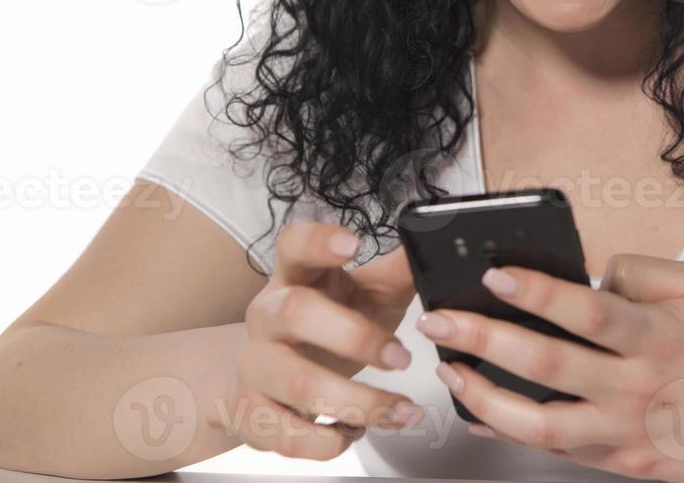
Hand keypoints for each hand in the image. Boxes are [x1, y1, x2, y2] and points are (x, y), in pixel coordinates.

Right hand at [232, 220, 422, 458]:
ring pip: (298, 384)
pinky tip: (354, 431)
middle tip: (403, 358)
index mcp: (295, 277)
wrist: (265, 373)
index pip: (294, 245)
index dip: (319, 241)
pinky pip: (286, 434)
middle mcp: (267, 316)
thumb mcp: (364, 294)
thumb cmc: (325, 326)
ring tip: (401, 411)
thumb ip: (398, 273)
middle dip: (356, 337)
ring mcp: (255, 365)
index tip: (353, 243)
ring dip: (358, 402)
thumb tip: (433, 249)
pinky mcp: (249, 413)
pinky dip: (328, 442)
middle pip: (296, 312)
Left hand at [415, 253, 683, 481]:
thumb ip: (638, 271)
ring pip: (542, 425)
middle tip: (439, 321)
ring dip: (485, 398)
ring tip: (449, 371)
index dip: (536, 291)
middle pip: (549, 365)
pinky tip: (480, 413)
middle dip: (484, 340)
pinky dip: (513, 433)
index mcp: (658, 336)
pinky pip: (559, 452)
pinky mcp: (626, 464)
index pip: (587, 311)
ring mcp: (630, 433)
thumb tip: (583, 272)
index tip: (493, 272)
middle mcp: (639, 387)